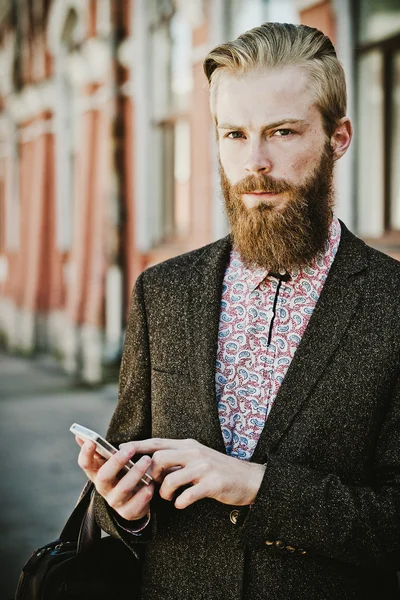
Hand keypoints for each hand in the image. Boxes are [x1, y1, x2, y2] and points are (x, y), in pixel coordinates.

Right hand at [76, 437, 154, 520]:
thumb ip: (99, 449)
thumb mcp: (110, 461)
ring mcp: (114, 501)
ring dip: (136, 473)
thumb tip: (79, 435)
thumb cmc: (121, 473)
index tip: (92, 441)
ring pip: (123, 489)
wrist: (134, 499)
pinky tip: (151, 485)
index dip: (86, 453)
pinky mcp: (127, 512)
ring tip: (147, 460)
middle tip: (130, 449)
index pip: (85, 464)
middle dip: (117, 461)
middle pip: (104, 476)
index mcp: (96, 473)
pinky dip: (144, 494)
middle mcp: (103, 488)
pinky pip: (136, 505)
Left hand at [120, 438, 265, 509]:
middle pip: (159, 458)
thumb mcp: (198, 458)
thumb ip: (178, 458)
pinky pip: (188, 495)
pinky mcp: (213, 483)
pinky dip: (180, 502)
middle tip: (155, 486)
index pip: (157, 442)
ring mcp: (204, 467)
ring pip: (171, 478)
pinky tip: (182, 503)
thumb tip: (152, 464)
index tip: (121, 449)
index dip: (138, 446)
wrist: (249, 479)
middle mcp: (195, 452)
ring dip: (165, 492)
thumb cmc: (219, 470)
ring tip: (171, 497)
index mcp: (188, 445)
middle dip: (151, 475)